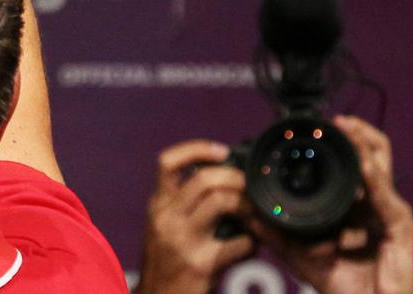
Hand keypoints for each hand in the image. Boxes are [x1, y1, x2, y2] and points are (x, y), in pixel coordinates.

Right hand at [136, 141, 255, 293]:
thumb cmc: (167, 264)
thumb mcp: (165, 227)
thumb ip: (185, 205)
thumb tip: (225, 183)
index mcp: (158, 205)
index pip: (167, 162)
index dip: (196, 149)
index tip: (221, 151)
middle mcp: (166, 217)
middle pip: (203, 178)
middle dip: (235, 177)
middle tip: (250, 186)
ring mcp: (182, 240)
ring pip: (221, 201)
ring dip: (247, 204)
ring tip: (255, 214)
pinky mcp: (200, 264)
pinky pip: (239, 243)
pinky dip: (253, 244)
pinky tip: (252, 248)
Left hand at [255, 115, 412, 293]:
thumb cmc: (343, 286)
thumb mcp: (302, 253)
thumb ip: (276, 232)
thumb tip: (246, 211)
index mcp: (358, 205)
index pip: (355, 162)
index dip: (341, 142)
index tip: (315, 127)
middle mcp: (377, 204)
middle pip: (375, 154)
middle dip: (356, 133)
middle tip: (334, 120)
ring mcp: (392, 213)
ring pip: (382, 166)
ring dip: (362, 146)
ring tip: (345, 127)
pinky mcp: (402, 227)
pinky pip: (386, 196)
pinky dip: (373, 177)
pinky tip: (362, 166)